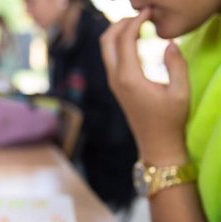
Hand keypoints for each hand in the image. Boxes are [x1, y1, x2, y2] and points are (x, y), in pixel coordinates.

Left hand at [100, 8, 189, 164]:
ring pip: (106, 50)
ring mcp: (114, 83)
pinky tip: (135, 39)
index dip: (135, 21)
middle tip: (140, 14)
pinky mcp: (116, 86)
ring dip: (118, 33)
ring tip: (139, 22)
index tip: (149, 11)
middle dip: (120, 23)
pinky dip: (119, 44)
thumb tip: (169, 43)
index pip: (124, 40)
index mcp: (129, 78)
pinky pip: (112, 59)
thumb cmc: (171, 120)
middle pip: (106, 41)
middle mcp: (116, 79)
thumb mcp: (181, 92)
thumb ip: (176, 65)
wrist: (156, 144)